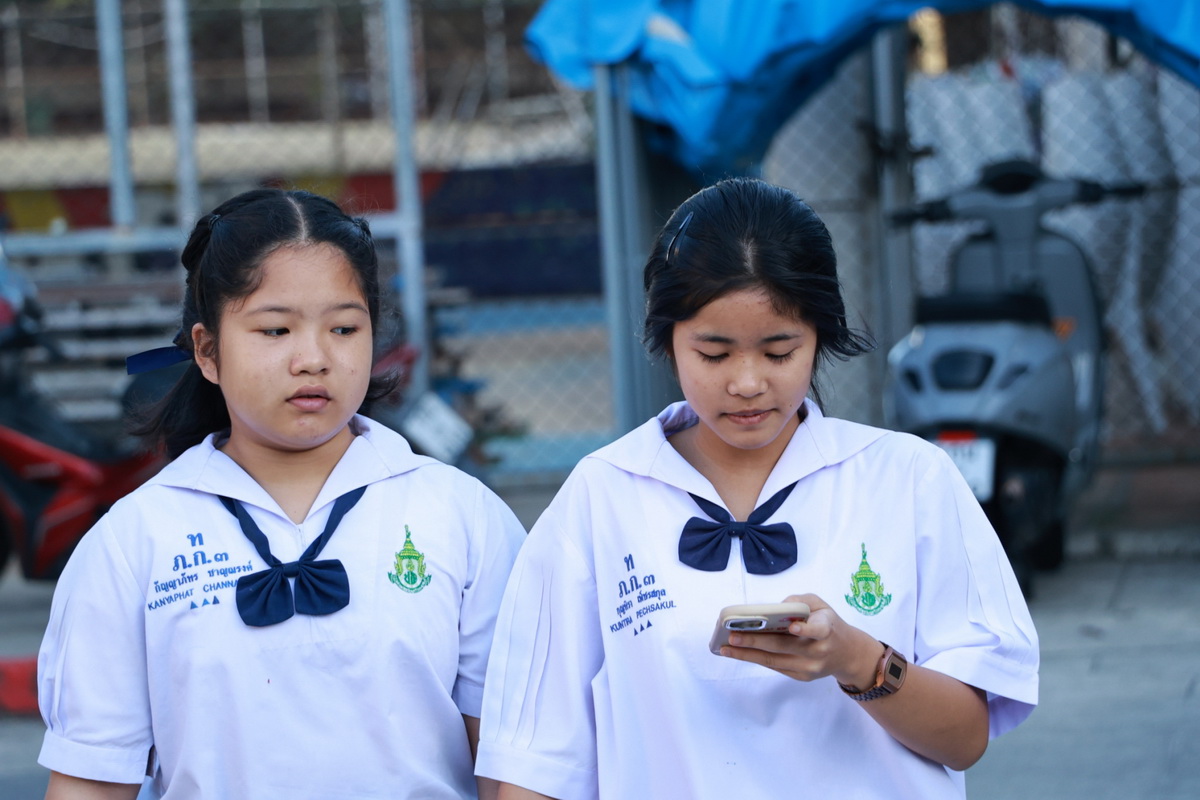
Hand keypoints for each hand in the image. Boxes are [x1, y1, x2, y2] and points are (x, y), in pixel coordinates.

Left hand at [720, 593, 882, 687]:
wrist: (848, 654)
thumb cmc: (829, 623)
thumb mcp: (822, 606)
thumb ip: (800, 602)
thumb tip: (774, 608)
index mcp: (828, 630)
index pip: (818, 631)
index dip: (805, 630)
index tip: (792, 626)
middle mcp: (819, 651)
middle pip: (784, 647)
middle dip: (756, 642)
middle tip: (732, 636)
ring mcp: (810, 668)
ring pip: (774, 661)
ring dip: (747, 655)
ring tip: (726, 648)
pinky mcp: (802, 677)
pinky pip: (775, 667)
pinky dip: (755, 659)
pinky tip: (738, 653)